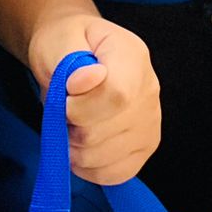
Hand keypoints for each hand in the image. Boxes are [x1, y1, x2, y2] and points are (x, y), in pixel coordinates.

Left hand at [28, 13, 160, 185]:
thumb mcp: (60, 39)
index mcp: (132, 55)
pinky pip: (116, 173)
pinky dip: (89, 166)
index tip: (65, 94)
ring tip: (70, 122)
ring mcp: (151, 121)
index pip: (117, 94)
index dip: (83, 105)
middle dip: (72, 124)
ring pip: (106, 155)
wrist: (73, 49)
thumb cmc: (66, 42)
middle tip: (62, 107)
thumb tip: (85, 81)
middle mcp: (149, 89)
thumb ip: (70, 60)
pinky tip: (79, 146)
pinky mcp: (145, 147)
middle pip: (108, 129)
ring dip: (75, 146)